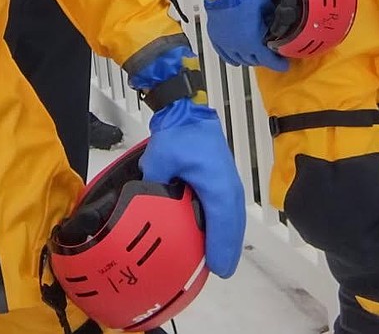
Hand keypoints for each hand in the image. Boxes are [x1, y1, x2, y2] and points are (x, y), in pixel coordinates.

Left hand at [129, 43, 244, 277]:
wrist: (188, 107)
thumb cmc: (179, 131)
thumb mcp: (161, 158)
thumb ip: (154, 182)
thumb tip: (145, 202)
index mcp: (218, 186)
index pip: (223, 225)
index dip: (220, 249)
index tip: (216, 269)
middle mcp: (230, 188)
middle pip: (233, 227)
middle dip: (226, 249)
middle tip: (217, 270)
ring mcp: (230, 183)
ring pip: (233, 219)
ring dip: (227, 238)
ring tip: (216, 258)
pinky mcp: (225, 179)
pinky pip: (229, 209)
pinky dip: (225, 224)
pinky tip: (212, 233)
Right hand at [193, 0, 288, 70]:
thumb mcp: (264, 2)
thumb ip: (272, 13)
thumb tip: (275, 16)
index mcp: (252, 42)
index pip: (268, 60)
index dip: (278, 64)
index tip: (283, 65)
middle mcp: (238, 47)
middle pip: (254, 61)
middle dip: (264, 59)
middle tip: (270, 55)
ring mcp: (225, 44)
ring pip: (239, 59)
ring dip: (249, 59)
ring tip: (255, 56)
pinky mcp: (215, 38)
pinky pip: (224, 54)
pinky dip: (232, 58)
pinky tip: (236, 59)